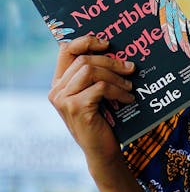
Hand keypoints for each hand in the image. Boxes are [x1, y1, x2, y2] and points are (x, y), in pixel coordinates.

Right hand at [48, 34, 134, 182]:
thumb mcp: (95, 94)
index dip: (86, 41)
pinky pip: (100, 87)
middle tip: (131, 68)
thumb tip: (116, 49)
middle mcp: (56, 89)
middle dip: (111, 61)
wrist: (102, 151)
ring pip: (91, 71)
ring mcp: (63, 99)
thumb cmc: (102, 120)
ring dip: (116, 76)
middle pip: (84, 59)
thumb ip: (96, 74)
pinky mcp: (75, 107)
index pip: (66, 50)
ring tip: (130, 87)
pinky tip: (127, 99)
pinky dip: (118, 91)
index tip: (107, 44)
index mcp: (60, 82)